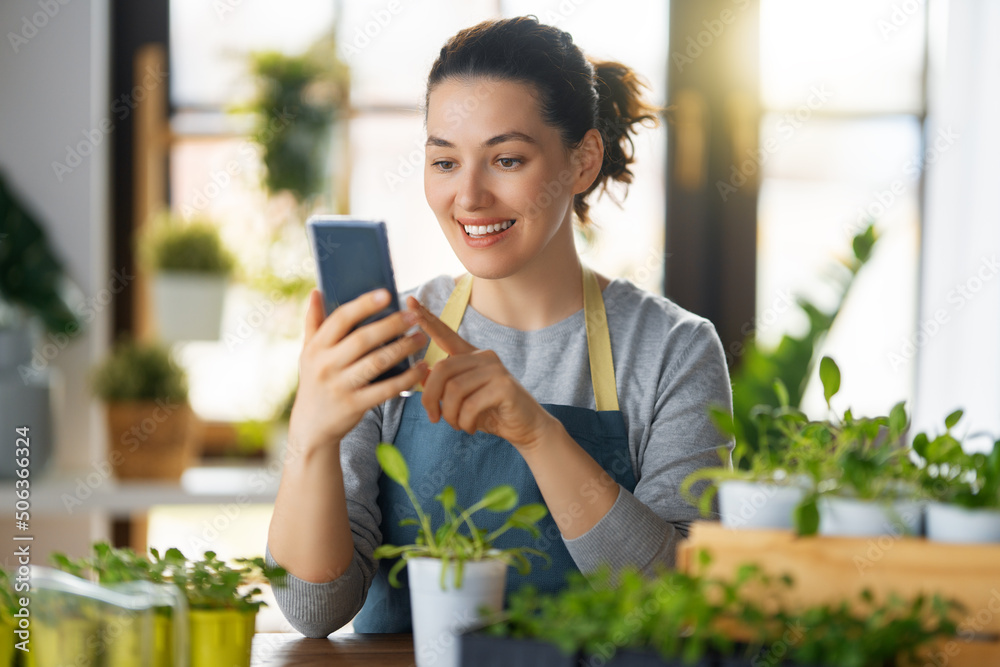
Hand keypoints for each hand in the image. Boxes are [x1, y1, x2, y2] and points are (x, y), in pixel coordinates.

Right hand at [289, 289, 428, 453]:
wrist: (310, 428)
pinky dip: (406, 378)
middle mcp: (325, 365)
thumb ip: (313, 322)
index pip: (341, 319)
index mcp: (316, 347)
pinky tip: (421, 368)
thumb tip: (316, 291)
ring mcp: (340, 386)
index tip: (386, 294)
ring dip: (403, 348)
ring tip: (421, 338)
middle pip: (362, 339)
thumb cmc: (315, 382)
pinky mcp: (355, 405)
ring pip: (377, 362)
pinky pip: (385, 389)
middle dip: (391, 325)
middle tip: (413, 316)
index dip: (364, 305)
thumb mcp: (307, 353)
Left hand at [408, 295, 556, 449]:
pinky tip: (470, 427)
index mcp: (471, 356)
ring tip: (457, 425)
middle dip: (430, 398)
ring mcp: (495, 370)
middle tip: (433, 418)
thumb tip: (422, 375)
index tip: (410, 301)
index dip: (427, 319)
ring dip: (449, 414)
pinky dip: (464, 421)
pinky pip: (470, 405)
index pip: (446, 334)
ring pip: (453, 390)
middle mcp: (484, 357)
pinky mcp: (504, 386)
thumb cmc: (491, 412)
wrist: (525, 428)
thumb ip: (444, 385)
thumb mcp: (461, 399)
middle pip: (441, 369)